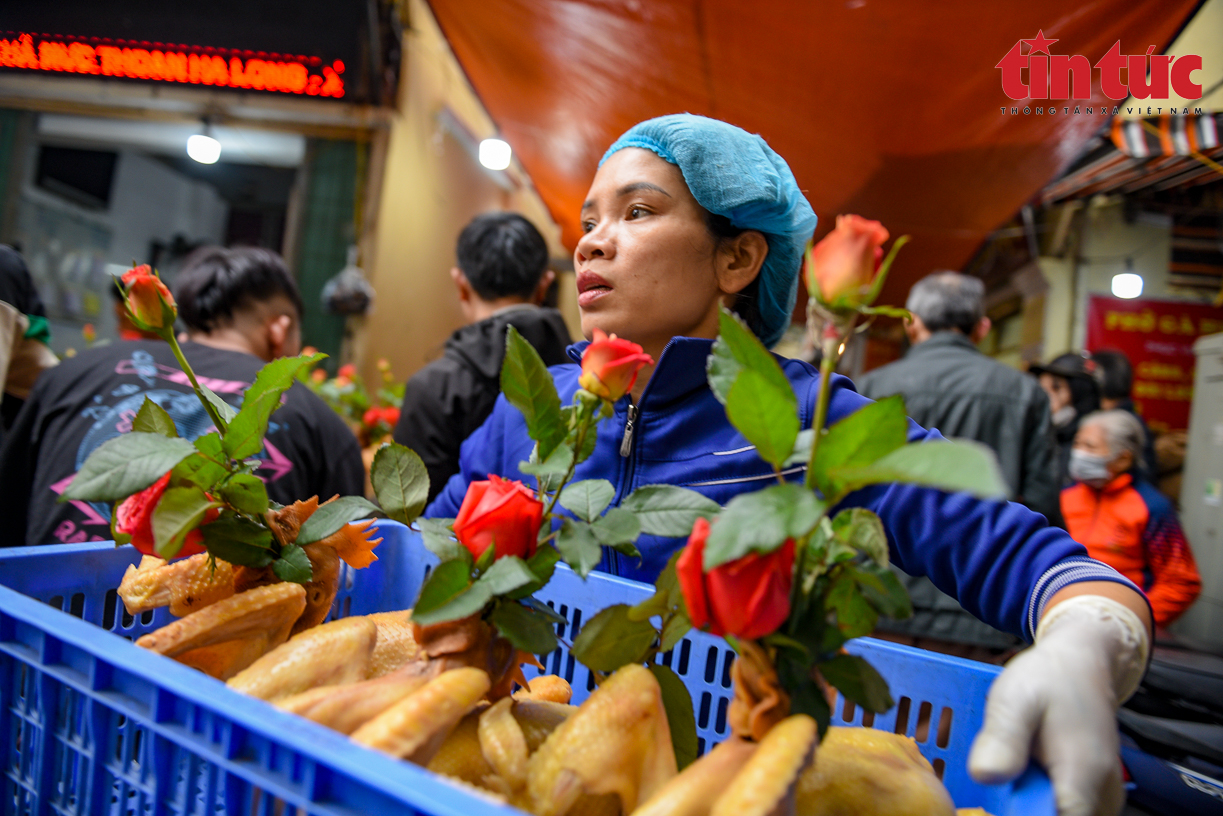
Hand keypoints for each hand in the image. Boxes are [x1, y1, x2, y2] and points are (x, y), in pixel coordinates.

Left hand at [968, 595, 1148, 815]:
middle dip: (1022, 807)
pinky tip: (1027, 776)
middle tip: (1001, 778)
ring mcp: (1104, 797)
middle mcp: (1103, 795)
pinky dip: (1044, 800)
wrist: (1081, 663)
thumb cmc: (1049, 678)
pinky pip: (1069, 810)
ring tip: (1015, 770)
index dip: (1020, 815)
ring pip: (1064, 815)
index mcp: (1082, 777)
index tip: (997, 801)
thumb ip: (1003, 738)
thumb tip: (984, 776)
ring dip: (1032, 804)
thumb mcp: (1015, 699)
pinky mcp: (1097, 794)